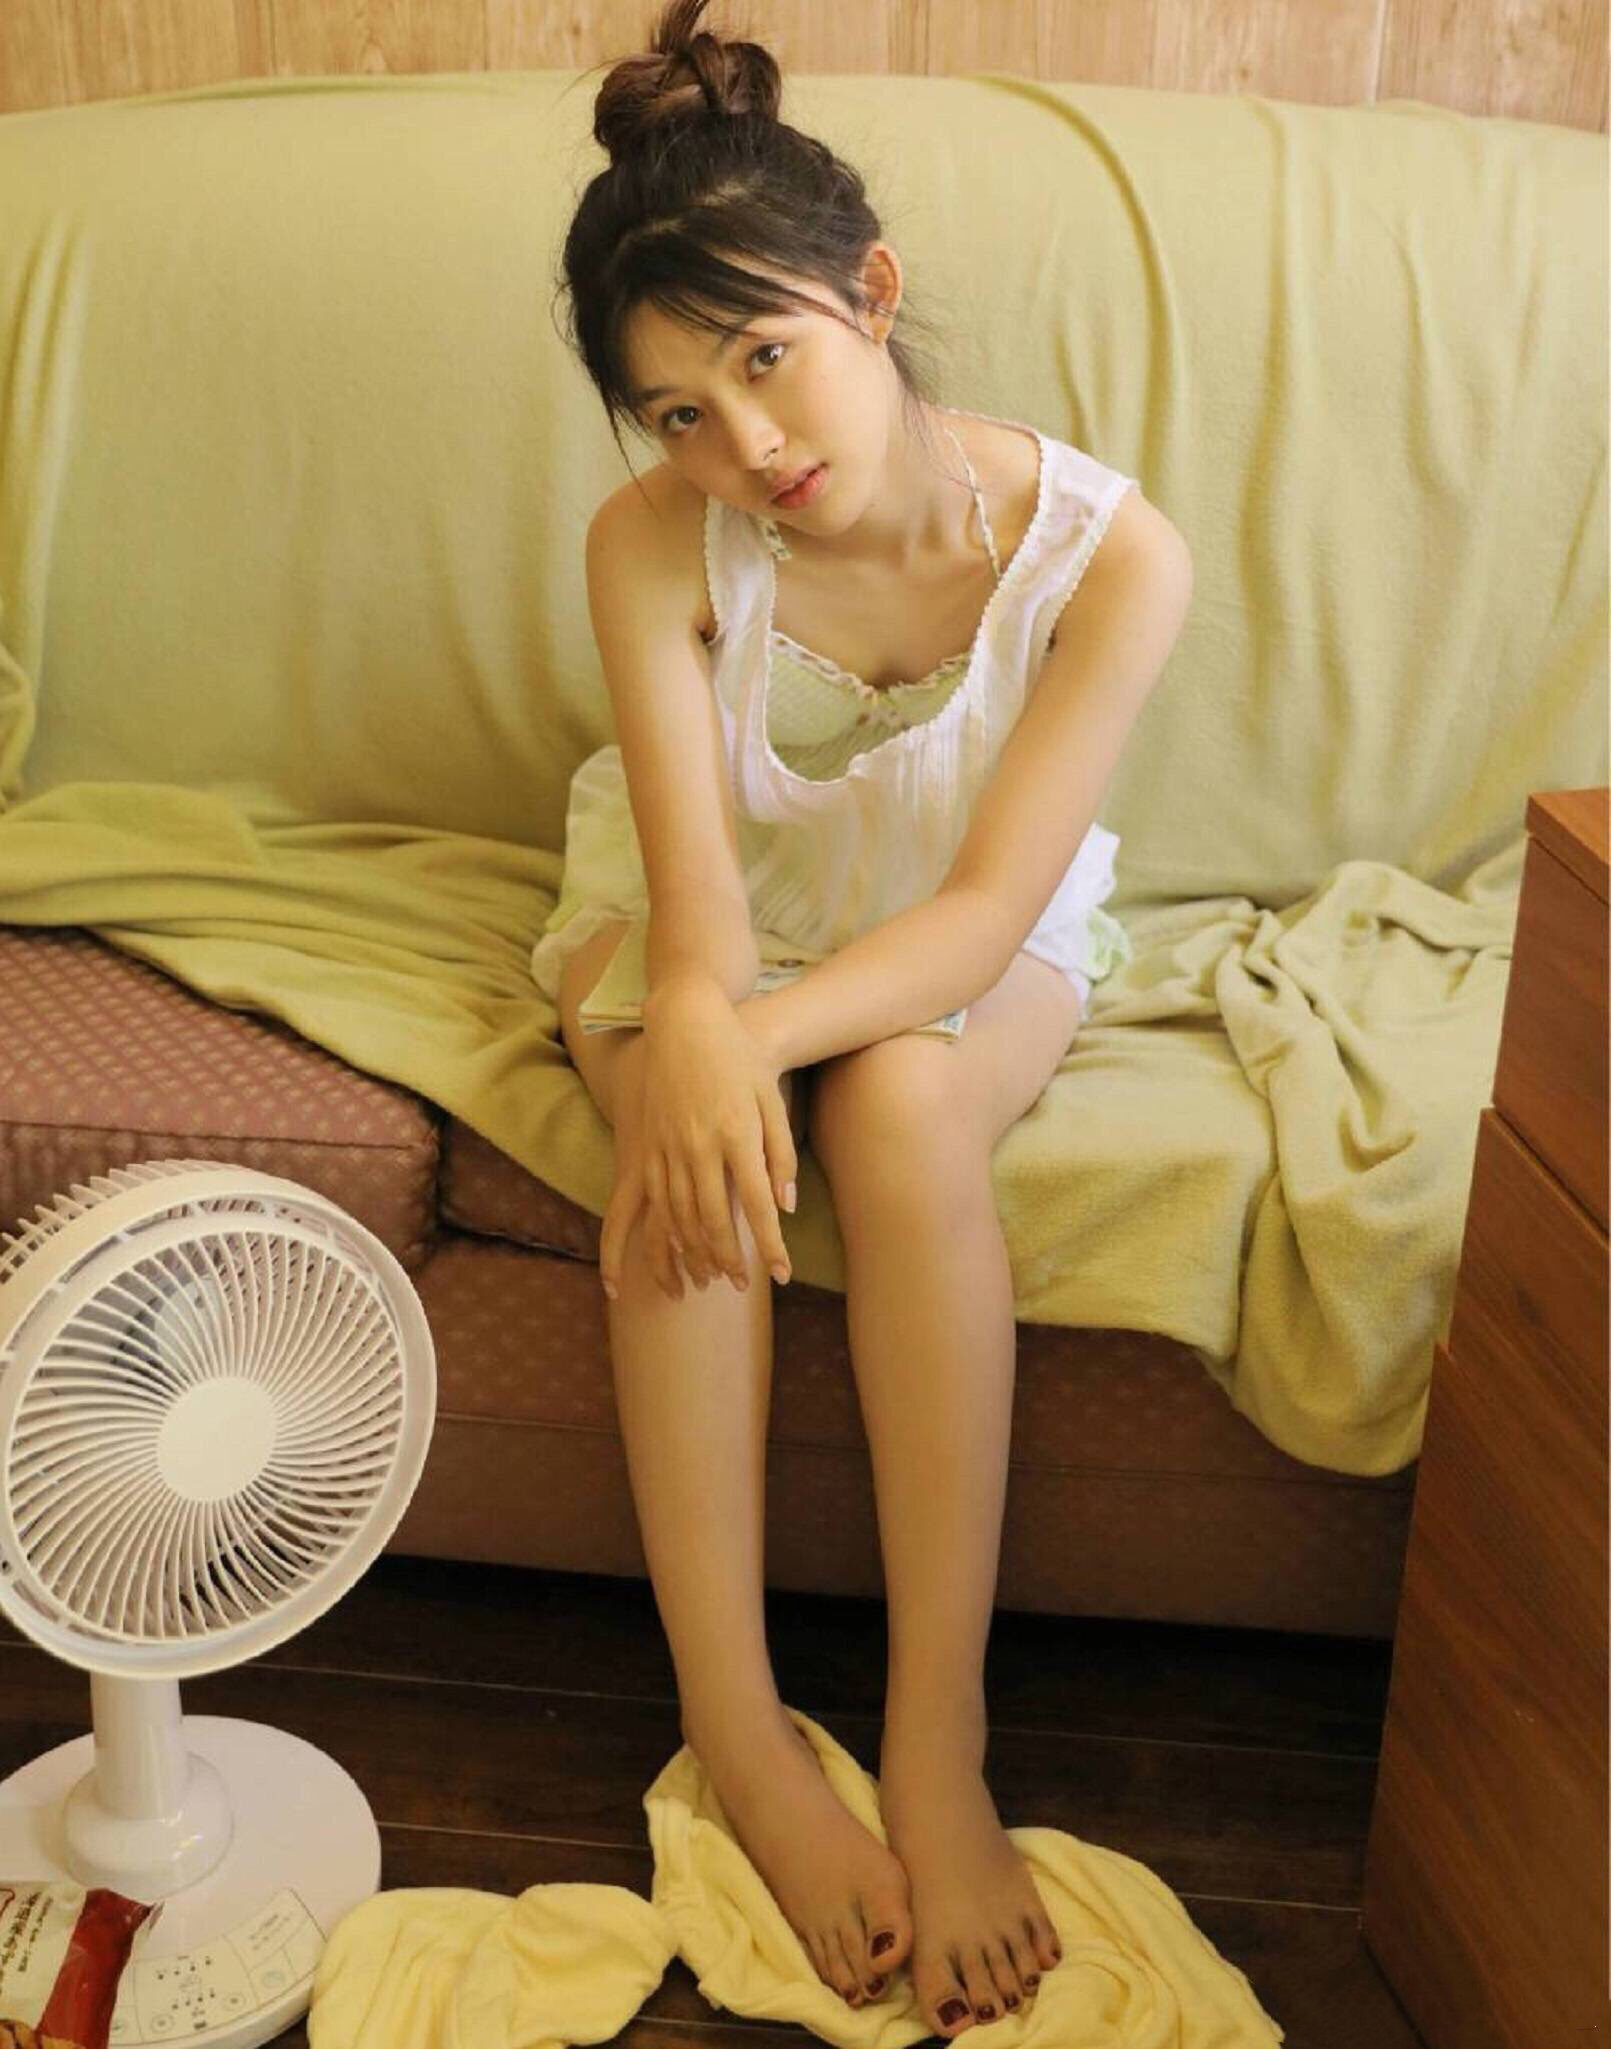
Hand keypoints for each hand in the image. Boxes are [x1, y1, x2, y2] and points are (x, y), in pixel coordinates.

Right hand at [599, 981, 796, 1302]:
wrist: (685, 1022)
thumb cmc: (738, 1059)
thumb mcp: (771, 1100)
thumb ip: (781, 1155)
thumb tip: (785, 1206)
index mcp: (736, 1133)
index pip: (756, 1204)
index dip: (770, 1245)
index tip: (781, 1274)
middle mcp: (699, 1145)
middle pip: (714, 1219)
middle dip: (729, 1259)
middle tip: (741, 1283)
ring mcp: (667, 1145)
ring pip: (678, 1216)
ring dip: (694, 1253)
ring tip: (711, 1276)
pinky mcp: (645, 1144)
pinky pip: (650, 1200)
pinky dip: (661, 1231)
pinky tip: (673, 1249)